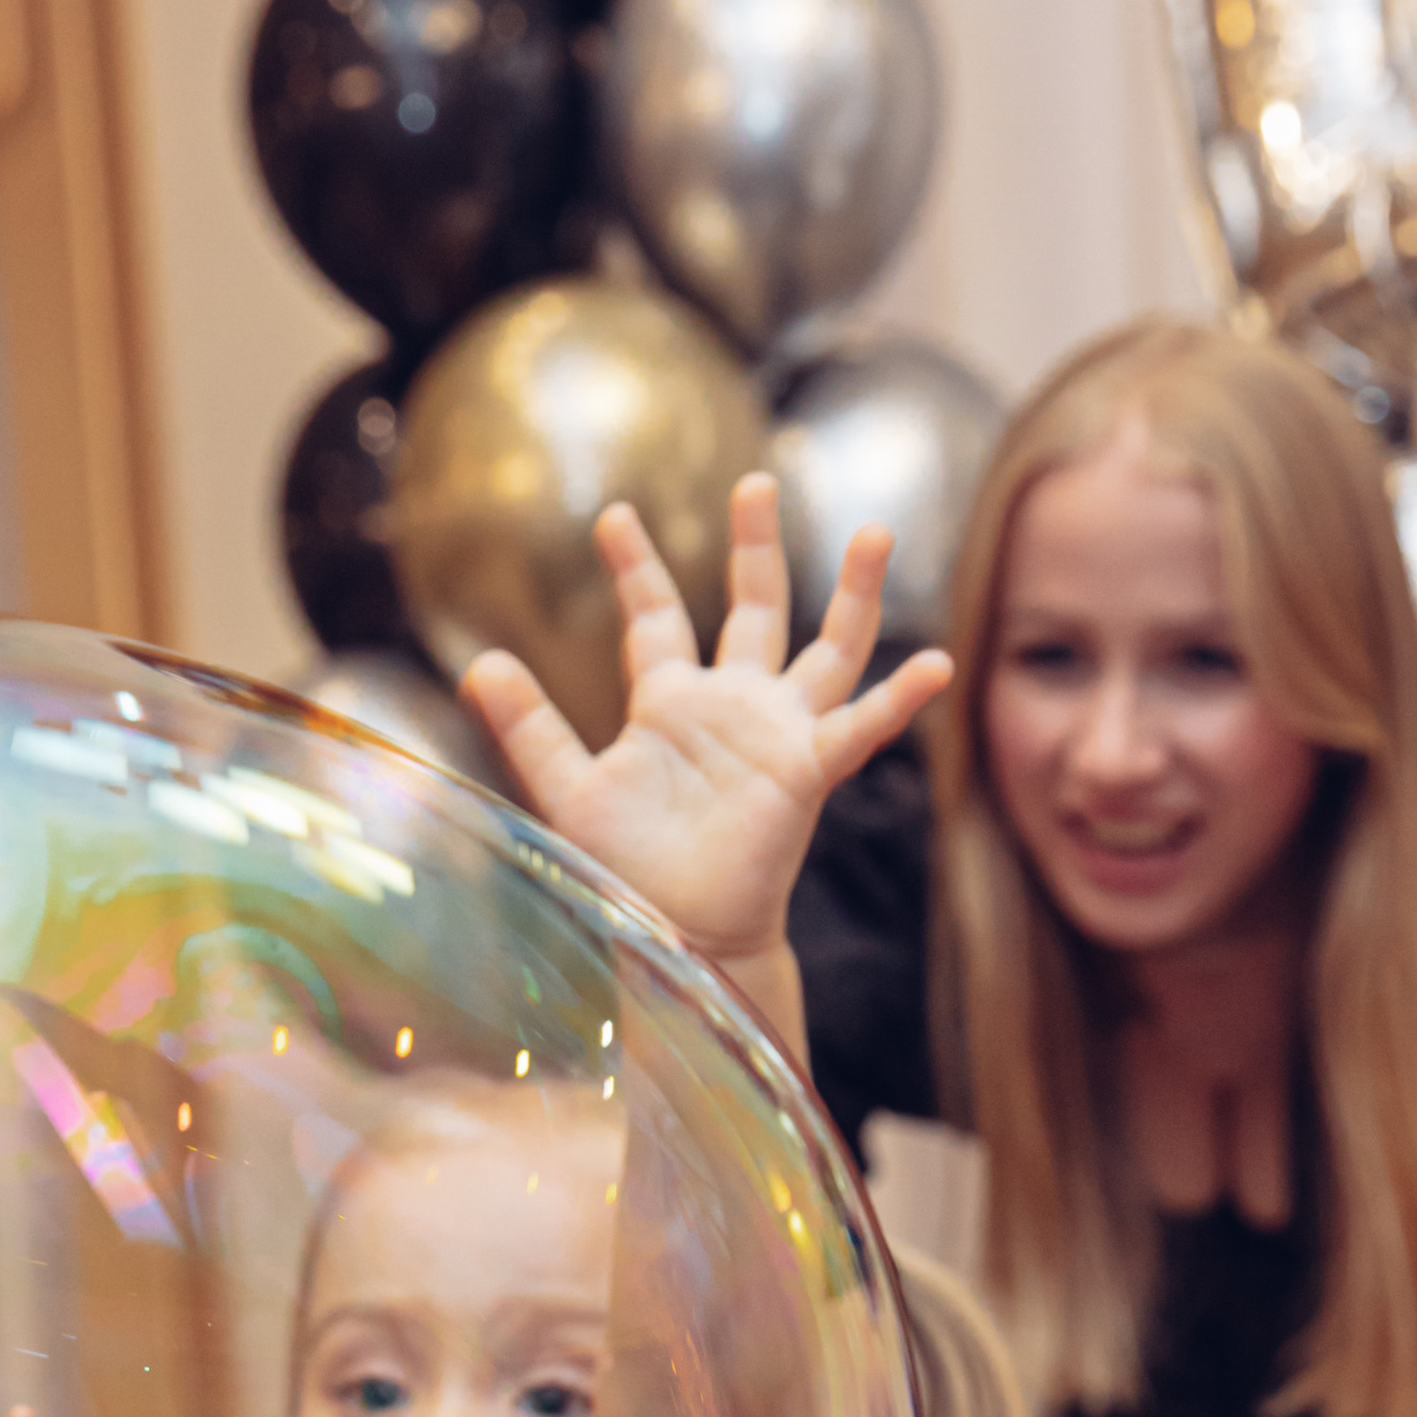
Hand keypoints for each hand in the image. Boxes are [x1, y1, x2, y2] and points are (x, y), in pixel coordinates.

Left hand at [461, 477, 950, 978]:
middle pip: (755, 608)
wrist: (676, 935)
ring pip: (829, 648)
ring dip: (854, 593)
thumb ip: (530, 726)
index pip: (655, 619)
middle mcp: (732, 708)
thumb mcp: (568, 787)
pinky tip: (937, 665)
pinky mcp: (807, 770)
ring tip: (875, 532)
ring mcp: (778, 734)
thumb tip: (480, 662)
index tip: (612, 514)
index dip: (635, 567)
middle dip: (757, 546)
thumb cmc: (627, 871)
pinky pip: (862, 727)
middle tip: (757, 480)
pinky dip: (900, 699)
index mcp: (671, 705)